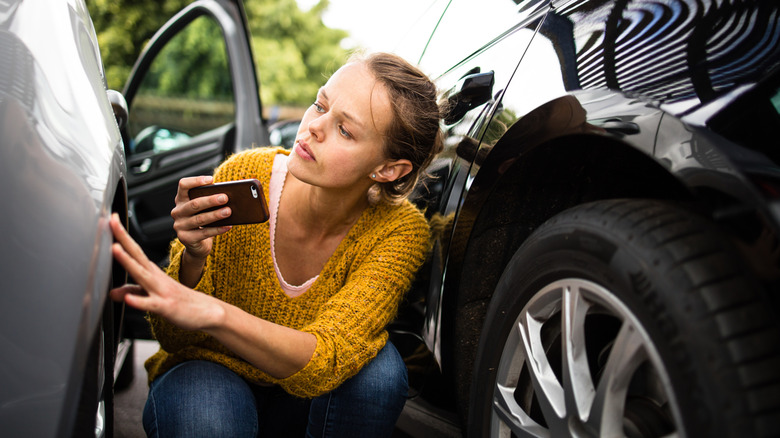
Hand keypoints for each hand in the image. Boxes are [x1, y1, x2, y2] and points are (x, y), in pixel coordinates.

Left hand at [109, 213, 220, 330]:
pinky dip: (139, 301)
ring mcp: (161, 291)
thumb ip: (133, 292)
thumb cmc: (180, 302)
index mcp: (152, 272)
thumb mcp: (153, 296)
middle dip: (123, 238)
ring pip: (142, 275)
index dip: (122, 236)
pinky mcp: (166, 307)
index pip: (134, 251)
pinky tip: (128, 299)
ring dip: (128, 261)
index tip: (112, 218)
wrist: (207, 311)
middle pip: (137, 255)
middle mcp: (155, 277)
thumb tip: (113, 293)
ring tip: (115, 248)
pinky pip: (150, 304)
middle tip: (112, 221)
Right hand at [170, 176, 231, 259]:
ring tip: (228, 211)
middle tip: (225, 198)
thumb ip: (210, 200)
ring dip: (215, 215)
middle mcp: (178, 212)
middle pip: (194, 204)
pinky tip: (228, 226)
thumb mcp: (204, 209)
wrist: (196, 244)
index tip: (211, 180)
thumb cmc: (203, 221)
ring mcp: (180, 226)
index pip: (183, 185)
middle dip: (210, 200)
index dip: (196, 181)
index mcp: (181, 200)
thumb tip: (229, 195)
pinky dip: (217, 229)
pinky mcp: (186, 238)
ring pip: (200, 219)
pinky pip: (204, 233)